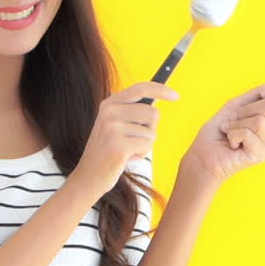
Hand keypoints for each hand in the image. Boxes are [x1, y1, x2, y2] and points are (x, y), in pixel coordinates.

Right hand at [70, 81, 179, 196]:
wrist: (88, 176)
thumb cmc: (108, 151)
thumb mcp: (115, 124)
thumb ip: (132, 110)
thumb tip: (160, 96)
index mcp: (109, 104)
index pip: (140, 89)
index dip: (161, 90)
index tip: (176, 96)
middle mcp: (109, 112)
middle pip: (153, 113)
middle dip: (151, 130)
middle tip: (134, 140)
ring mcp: (112, 128)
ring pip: (151, 132)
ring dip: (145, 144)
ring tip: (127, 150)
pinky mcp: (118, 145)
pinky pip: (147, 146)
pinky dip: (142, 154)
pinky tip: (126, 158)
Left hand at [181, 79, 264, 185]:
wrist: (204, 155)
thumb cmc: (217, 133)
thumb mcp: (235, 106)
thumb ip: (256, 94)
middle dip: (245, 110)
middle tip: (232, 121)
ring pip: (259, 120)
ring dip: (237, 124)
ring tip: (230, 133)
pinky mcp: (260, 155)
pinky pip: (248, 133)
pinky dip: (233, 135)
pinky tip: (232, 144)